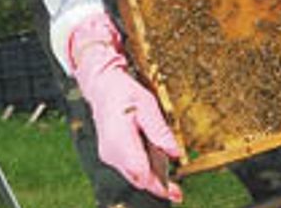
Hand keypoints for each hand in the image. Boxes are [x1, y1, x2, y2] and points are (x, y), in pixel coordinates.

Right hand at [69, 12, 184, 201]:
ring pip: (133, 176)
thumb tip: (175, 153)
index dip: (159, 186)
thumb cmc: (125, 92)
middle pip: (138, 179)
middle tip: (178, 193)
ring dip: (151, 180)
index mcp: (120, 140)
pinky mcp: (110, 154)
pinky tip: (157, 168)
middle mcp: (111, 152)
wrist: (102, 87)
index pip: (141, 172)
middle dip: (158, 187)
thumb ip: (159, 131)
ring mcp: (109, 155)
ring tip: (172, 184)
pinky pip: (129, 169)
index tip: (176, 193)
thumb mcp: (147, 105)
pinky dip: (143, 171)